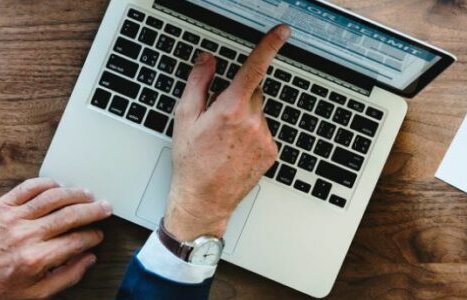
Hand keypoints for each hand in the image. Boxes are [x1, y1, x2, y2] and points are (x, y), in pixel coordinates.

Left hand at [0, 178, 111, 298]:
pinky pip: (28, 188)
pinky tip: (58, 186)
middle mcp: (27, 235)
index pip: (76, 241)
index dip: (93, 236)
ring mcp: (13, 217)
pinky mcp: (1, 206)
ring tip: (87, 194)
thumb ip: (65, 277)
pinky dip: (46, 183)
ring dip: (74, 193)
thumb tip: (87, 260)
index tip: (98, 235)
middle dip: (92, 210)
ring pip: (52, 197)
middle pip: (70, 215)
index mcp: (36, 258)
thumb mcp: (33, 294)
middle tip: (105, 208)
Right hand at [165, 25, 290, 241]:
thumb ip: (198, 83)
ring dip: (245, 118)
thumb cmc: (190, 162)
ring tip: (224, 141)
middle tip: (217, 119)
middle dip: (238, 97)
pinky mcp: (271, 151)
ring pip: (259, 113)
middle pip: (253, 92)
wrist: (203, 200)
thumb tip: (207, 61)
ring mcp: (264, 138)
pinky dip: (252, 135)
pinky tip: (234, 150)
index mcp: (230, 110)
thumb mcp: (185, 118)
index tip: (281, 32)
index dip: (269, 46)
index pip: (253, 69)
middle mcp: (252, 122)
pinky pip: (264, 131)